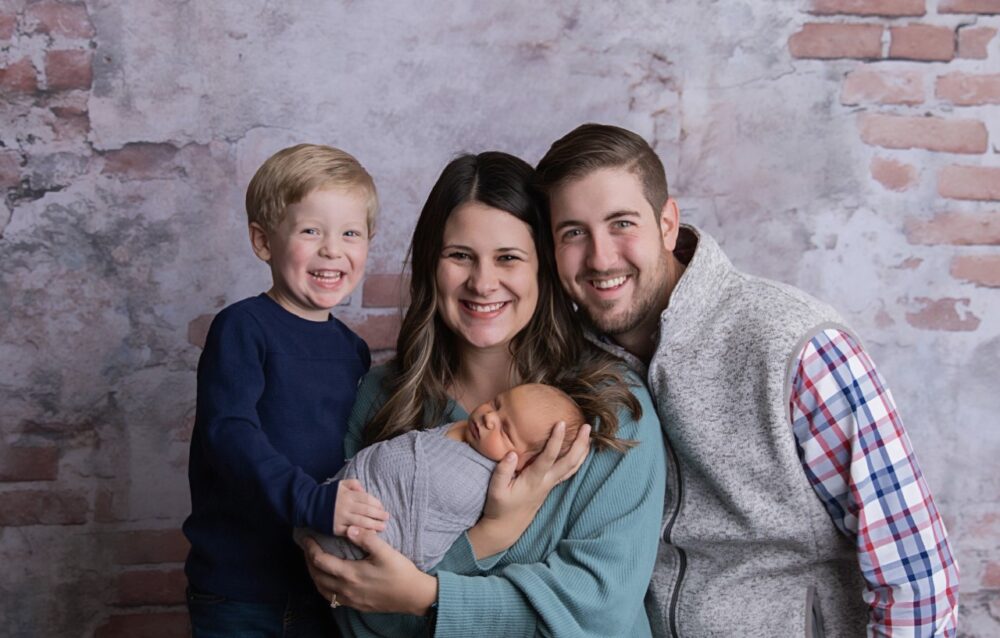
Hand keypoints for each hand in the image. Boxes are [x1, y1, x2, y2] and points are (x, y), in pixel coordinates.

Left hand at [303, 531, 436, 615]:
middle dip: (308, 561)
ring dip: (314, 575)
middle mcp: (345, 589)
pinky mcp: (355, 605)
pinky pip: (331, 597)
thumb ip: (366, 539)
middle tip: (307, 548)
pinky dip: (324, 587)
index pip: (320, 561)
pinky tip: (329, 580)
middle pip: (316, 575)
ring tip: (314, 563)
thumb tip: (349, 528)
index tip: (306, 538)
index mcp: (350, 574)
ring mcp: (349, 599)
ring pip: (322, 589)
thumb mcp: (385, 552)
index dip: (310, 548)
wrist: (412, 596)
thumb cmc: (400, 572)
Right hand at [333, 479, 388, 535]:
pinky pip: (352, 531)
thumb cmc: (328, 494)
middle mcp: (346, 506)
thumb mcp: (341, 484)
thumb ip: (354, 484)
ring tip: (383, 527)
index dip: (377, 504)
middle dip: (379, 515)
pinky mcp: (336, 528)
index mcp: (348, 495)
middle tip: (387, 518)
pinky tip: (370, 534)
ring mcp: (341, 518)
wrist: (310, 504)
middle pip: (367, 511)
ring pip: (361, 522)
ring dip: (374, 525)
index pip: (367, 499)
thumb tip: (364, 490)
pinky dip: (361, 532)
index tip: (383, 508)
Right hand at [468, 421, 590, 557]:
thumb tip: (512, 453)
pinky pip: (569, 471)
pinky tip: (581, 451)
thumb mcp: (495, 490)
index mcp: (533, 480)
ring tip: (590, 435)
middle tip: (587, 426)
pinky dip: (578, 460)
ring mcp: (550, 484)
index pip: (548, 457)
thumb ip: (502, 471)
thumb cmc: (500, 506)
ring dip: (582, 451)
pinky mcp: (550, 486)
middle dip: (579, 444)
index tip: (561, 423)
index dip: (556, 440)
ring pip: (573, 467)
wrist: (507, 526)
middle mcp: (546, 482)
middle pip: (569, 462)